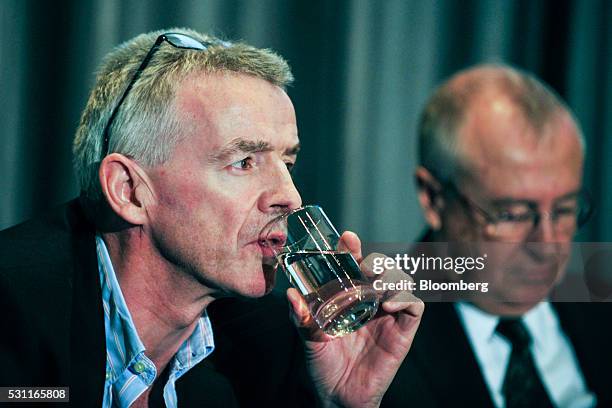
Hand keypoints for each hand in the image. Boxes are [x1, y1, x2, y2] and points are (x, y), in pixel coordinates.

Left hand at [287, 231, 423, 407]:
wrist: (338, 396)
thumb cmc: (324, 365)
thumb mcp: (308, 337)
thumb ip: (300, 316)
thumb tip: (290, 294)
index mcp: (348, 297)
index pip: (353, 265)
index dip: (352, 249)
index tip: (346, 239)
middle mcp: (370, 301)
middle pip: (380, 268)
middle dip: (374, 259)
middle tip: (364, 262)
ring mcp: (388, 315)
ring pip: (400, 281)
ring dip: (391, 275)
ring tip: (375, 280)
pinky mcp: (402, 331)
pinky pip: (414, 307)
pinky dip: (404, 299)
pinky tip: (387, 305)